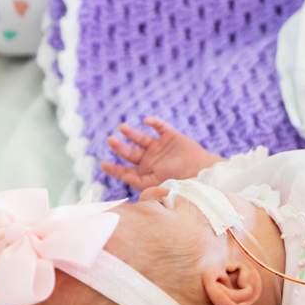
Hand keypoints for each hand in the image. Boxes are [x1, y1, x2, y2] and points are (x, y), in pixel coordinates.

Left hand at [100, 117, 221, 190]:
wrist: (202, 171)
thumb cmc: (181, 181)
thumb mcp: (159, 184)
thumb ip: (142, 182)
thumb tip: (125, 177)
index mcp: (144, 172)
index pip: (124, 170)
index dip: (113, 168)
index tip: (103, 164)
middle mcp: (149, 159)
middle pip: (129, 152)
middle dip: (119, 147)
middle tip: (110, 141)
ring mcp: (158, 146)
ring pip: (140, 138)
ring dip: (130, 132)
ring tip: (122, 128)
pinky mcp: (169, 135)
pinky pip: (158, 126)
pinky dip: (153, 122)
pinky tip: (146, 120)